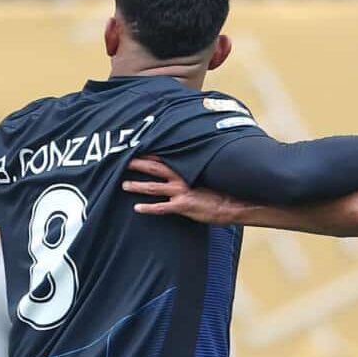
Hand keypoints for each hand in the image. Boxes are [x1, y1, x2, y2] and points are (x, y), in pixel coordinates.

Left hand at [124, 157, 244, 224]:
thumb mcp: (209, 174)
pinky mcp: (183, 206)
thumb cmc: (223, 189)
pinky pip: (161, 207)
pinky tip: (137, 208)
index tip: (136, 148)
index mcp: (187, 168)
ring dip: (137, 185)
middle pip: (155, 167)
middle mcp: (182, 178)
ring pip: (153, 187)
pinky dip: (148, 208)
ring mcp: (181, 192)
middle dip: (138, 163)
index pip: (164, 157)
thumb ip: (194, 170)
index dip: (149, 153)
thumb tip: (186, 166)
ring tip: (124, 184)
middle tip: (123, 160)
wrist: (234, 203)